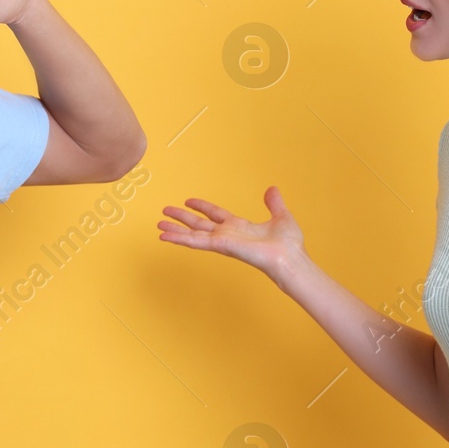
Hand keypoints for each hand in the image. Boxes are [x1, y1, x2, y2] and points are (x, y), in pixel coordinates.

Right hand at [157, 186, 306, 279]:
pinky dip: (179, 238)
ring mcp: (222, 242)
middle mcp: (228, 235)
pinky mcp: (220, 246)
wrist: (290, 258)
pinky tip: (164, 235)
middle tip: (164, 211)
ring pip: (193, 234)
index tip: (189, 201)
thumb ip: (274, 203)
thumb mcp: (281, 216)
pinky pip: (196, 241)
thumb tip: (272, 189)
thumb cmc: (288, 244)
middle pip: (198, 224)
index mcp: (239, 227)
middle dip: (181, 218)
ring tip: (158, 225)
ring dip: (175, 230)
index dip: (202, 207)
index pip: (215, 214)